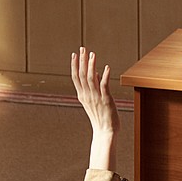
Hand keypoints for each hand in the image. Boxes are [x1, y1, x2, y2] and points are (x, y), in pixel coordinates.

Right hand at [72, 48, 117, 171]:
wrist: (105, 132)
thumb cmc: (101, 116)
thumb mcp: (94, 100)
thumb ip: (93, 87)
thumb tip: (95, 72)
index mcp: (82, 95)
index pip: (75, 77)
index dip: (75, 65)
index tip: (75, 54)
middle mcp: (87, 95)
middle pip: (81, 75)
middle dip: (82, 61)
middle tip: (82, 48)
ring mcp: (96, 98)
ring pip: (91, 78)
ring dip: (92, 65)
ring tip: (93, 54)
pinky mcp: (106, 100)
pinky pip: (104, 86)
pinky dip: (104, 76)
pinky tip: (106, 67)